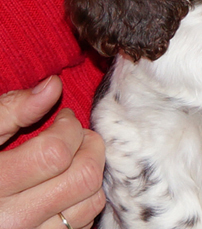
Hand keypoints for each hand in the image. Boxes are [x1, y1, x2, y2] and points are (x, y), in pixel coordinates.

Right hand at [0, 76, 105, 228]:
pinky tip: (64, 184)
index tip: (63, 117)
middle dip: (89, 145)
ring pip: (91, 203)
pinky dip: (84, 201)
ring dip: (91, 172)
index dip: (69, 126)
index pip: (55, 153)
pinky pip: (83, 224)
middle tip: (75, 134)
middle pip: (82, 178)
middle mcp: (10, 220)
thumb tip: (53, 86)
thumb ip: (12, 109)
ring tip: (73, 157)